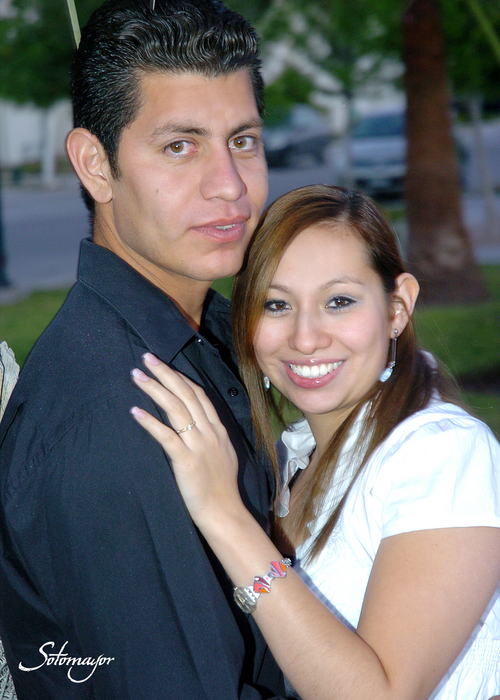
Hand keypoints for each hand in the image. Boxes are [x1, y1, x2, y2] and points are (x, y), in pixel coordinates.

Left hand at [130, 353, 242, 525]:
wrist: (224, 512)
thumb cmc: (220, 486)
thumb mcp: (222, 453)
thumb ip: (210, 435)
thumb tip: (195, 423)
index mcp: (217, 429)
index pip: (198, 394)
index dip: (180, 377)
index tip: (163, 364)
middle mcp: (209, 432)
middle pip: (185, 394)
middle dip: (164, 373)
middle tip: (146, 358)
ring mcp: (199, 445)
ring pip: (175, 409)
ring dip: (154, 389)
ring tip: (136, 376)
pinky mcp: (186, 461)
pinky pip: (166, 436)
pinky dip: (150, 422)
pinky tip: (135, 411)